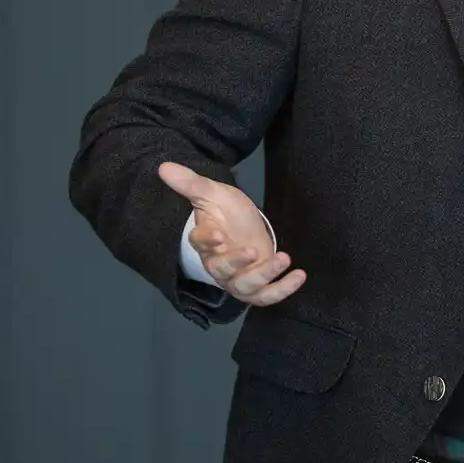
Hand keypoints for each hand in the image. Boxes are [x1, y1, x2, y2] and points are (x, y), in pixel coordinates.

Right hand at [158, 162, 305, 305]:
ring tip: (283, 258)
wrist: (246, 226)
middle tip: (252, 251)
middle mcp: (217, 263)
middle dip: (236, 263)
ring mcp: (236, 278)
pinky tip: (300, 276)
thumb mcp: (213, 192)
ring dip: (264, 276)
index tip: (217, 234)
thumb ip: (191, 183)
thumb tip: (163, 166)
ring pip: (243, 287)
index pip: (199, 243)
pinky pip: (266, 296)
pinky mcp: (256, 286)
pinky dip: (282, 290)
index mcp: (205, 239)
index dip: (206, 240)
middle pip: (221, 269)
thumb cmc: (227, 211)